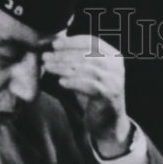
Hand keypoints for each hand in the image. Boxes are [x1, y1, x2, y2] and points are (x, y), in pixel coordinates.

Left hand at [42, 35, 132, 157]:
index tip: (53, 44)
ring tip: (48, 68)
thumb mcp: (87, 73)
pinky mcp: (110, 95)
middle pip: (87, 54)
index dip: (71, 41)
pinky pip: (89, 85)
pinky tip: (61, 82)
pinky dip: (73, 82)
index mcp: (113, 56)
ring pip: (87, 69)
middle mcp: (117, 66)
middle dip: (64, 55)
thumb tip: (55, 41)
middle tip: (46, 57)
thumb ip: (77, 58)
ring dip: (64, 67)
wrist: (108, 123)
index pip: (92, 41)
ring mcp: (115, 81)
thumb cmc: (94, 96)